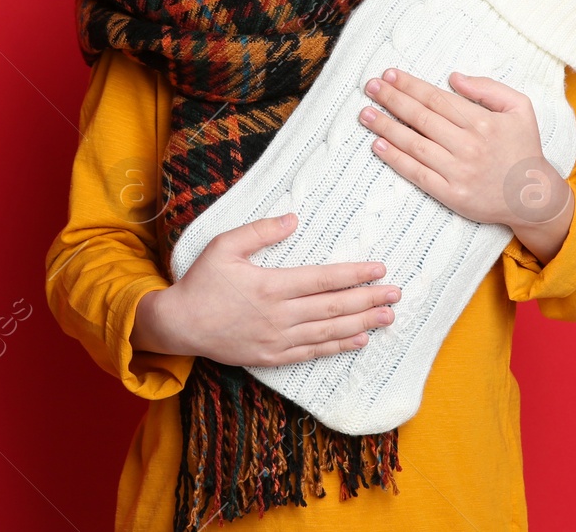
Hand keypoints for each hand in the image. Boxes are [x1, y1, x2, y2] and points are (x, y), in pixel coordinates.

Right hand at [133, 212, 401, 367]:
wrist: (179, 325)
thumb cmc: (202, 281)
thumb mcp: (224, 246)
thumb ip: (260, 232)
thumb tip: (293, 219)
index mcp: (271, 285)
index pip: (324, 279)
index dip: (354, 275)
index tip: (379, 269)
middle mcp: (279, 315)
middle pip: (333, 308)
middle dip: (368, 300)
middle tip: (396, 294)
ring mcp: (276, 339)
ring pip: (328, 333)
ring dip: (361, 324)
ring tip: (387, 318)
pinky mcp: (271, 357)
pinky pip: (311, 353)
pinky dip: (337, 348)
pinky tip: (358, 341)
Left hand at [357, 68, 574, 250]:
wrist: (533, 197)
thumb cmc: (524, 148)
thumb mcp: (520, 108)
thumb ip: (488, 88)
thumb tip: (453, 78)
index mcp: (483, 121)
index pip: (437, 98)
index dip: (410, 85)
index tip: (390, 74)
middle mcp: (468, 145)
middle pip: (421, 117)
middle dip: (391, 99)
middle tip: (370, 87)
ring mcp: (458, 171)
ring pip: (414, 143)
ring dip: (385, 126)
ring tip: (365, 113)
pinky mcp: (450, 194)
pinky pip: (416, 173)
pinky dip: (394, 158)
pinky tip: (377, 145)